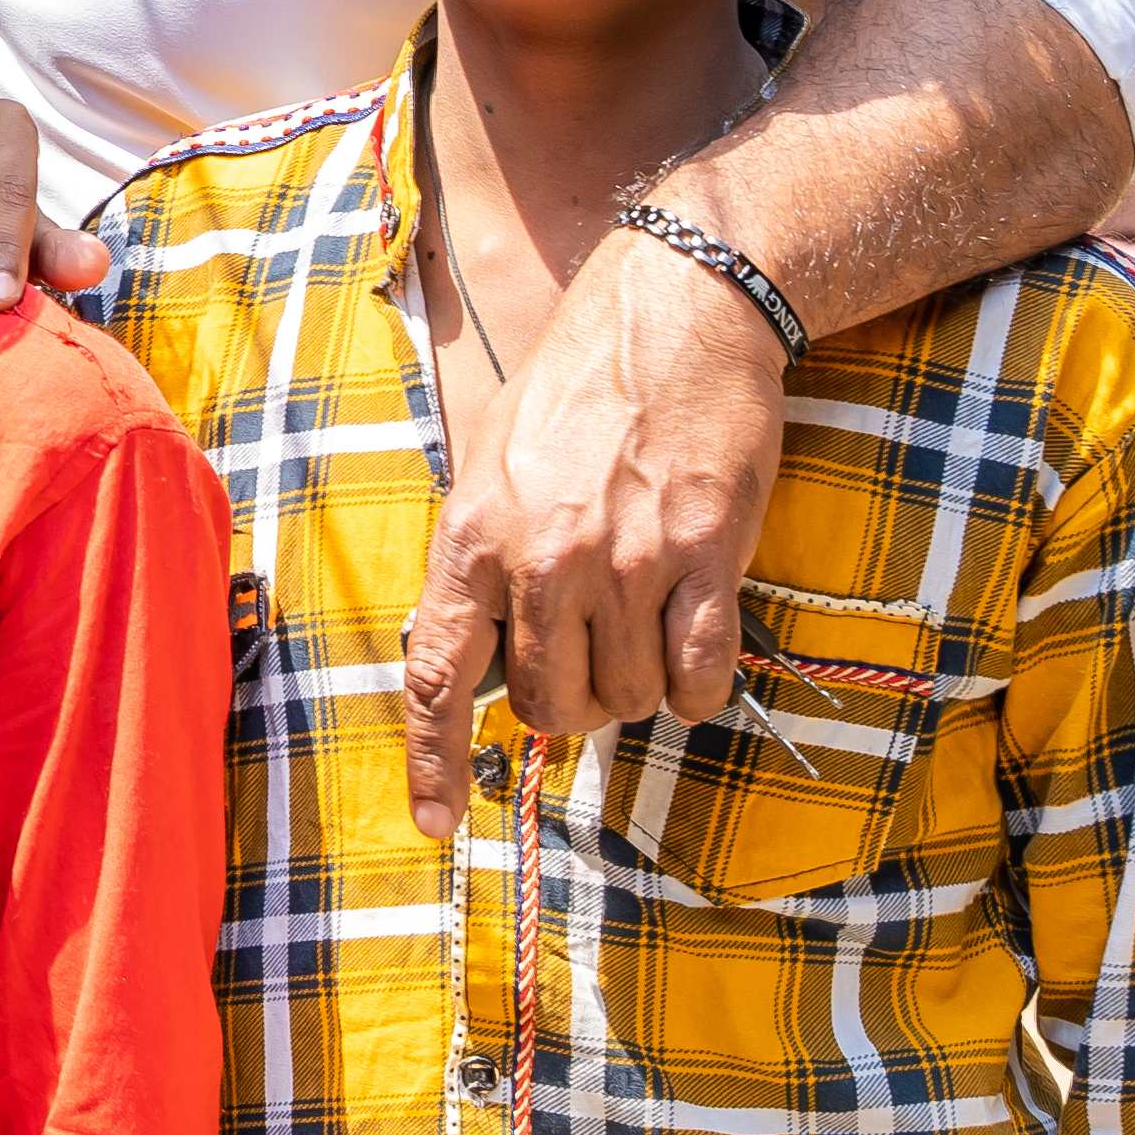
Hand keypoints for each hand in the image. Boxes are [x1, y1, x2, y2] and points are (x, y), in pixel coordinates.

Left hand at [400, 225, 781, 835]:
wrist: (674, 313)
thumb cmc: (577, 386)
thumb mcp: (492, 463)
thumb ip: (480, 561)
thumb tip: (478, 657)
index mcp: (474, 536)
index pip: (438, 675)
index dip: (432, 760)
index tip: (437, 821)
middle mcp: (543, 558)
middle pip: (550, 705)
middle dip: (573, 707)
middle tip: (596, 666)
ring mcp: (626, 561)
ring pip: (628, 698)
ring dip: (640, 689)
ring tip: (646, 631)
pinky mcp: (703, 556)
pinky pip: (698, 674)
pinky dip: (697, 687)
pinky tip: (694, 658)